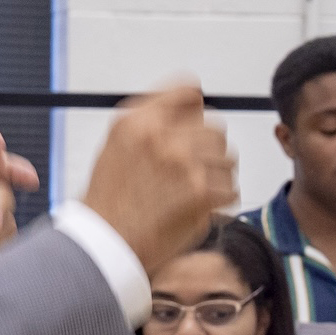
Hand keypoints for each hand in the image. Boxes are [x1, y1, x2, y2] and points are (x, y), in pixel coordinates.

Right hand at [82, 85, 237, 276]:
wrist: (105, 243)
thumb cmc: (111, 197)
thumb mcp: (119, 144)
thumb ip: (154, 121)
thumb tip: (196, 105)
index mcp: (138, 119)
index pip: (189, 91)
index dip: (194, 113)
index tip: (190, 132)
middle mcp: (160, 136)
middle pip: (215, 127)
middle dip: (207, 150)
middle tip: (188, 173)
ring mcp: (183, 162)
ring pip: (227, 158)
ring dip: (215, 176)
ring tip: (189, 193)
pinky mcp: (200, 192)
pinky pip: (230, 188)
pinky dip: (218, 202)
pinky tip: (195, 209)